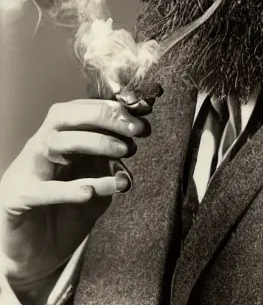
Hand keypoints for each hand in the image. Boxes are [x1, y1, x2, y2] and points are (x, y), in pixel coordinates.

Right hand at [0, 98, 148, 297]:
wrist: (37, 256)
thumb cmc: (69, 212)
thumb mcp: (98, 179)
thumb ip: (114, 157)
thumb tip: (140, 128)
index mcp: (59, 137)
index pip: (82, 108)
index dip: (113, 106)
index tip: (144, 111)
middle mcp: (41, 147)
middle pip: (65, 115)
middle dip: (103, 116)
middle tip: (136, 128)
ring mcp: (27, 171)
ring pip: (54, 143)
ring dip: (94, 143)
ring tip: (124, 152)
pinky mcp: (18, 200)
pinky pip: (42, 191)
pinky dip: (67, 189)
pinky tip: (89, 192)